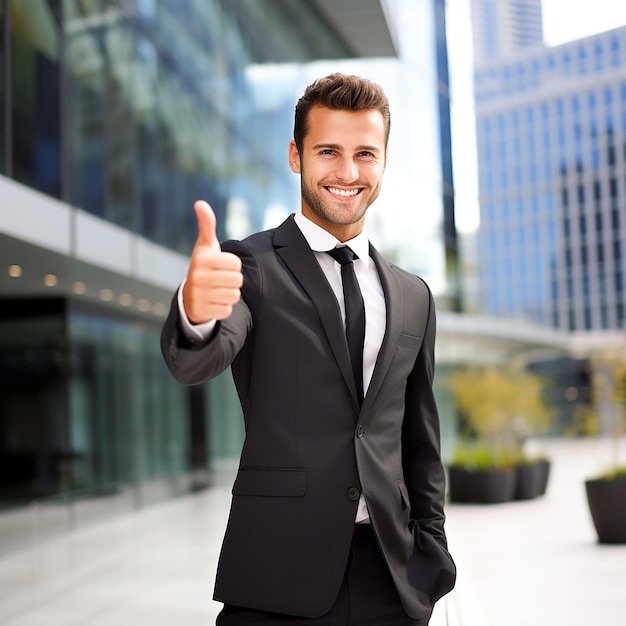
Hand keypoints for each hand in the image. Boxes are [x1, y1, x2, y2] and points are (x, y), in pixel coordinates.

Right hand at [182, 200, 242, 322]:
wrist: (188, 296)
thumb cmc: (203, 267)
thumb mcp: (205, 247)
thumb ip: (206, 225)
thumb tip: (200, 203)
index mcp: (202, 260)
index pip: (236, 264)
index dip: (232, 266)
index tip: (221, 266)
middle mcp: (199, 278)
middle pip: (237, 280)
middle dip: (232, 280)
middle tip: (220, 280)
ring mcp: (200, 296)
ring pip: (235, 296)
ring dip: (229, 294)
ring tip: (217, 290)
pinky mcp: (203, 311)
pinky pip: (227, 310)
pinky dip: (224, 307)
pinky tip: (214, 302)